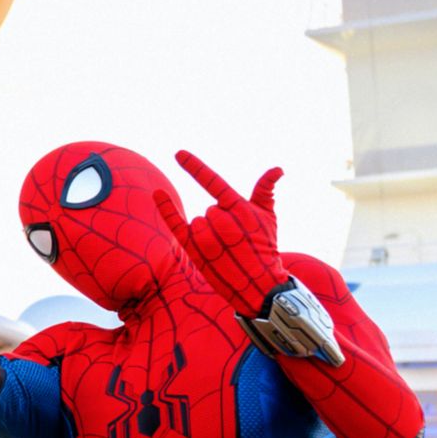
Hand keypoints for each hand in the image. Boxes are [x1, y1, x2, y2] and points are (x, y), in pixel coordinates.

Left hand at [151, 149, 290, 315]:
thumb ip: (265, 191)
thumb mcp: (269, 217)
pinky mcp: (194, 249)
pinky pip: (176, 224)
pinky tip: (158, 193)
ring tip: (224, 248)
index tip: (178, 153)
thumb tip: (278, 169)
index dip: (194, 167)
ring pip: (196, 221)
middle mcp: (221, 219)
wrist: (259, 284)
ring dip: (207, 232)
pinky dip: (166, 208)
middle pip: (208, 210)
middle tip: (234, 240)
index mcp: (238, 207)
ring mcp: (206, 235)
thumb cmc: (265, 247)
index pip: (213, 182)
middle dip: (219, 222)